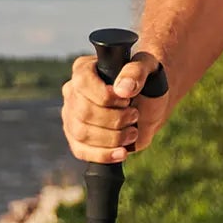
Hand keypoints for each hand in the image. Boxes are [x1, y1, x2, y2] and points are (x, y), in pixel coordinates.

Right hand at [60, 50, 170, 164]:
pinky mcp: (77, 138)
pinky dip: (103, 155)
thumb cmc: (146, 81)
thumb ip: (136, 71)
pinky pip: (81, 151)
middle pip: (84, 112)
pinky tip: (122, 152)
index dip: (107, 96)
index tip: (127, 100)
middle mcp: (72, 92)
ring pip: (82, 134)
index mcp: (83, 69)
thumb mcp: (148, 67)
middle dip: (115, 119)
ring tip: (132, 132)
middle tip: (134, 115)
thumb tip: (123, 89)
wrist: (149, 103)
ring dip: (112, 138)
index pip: (83, 83)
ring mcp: (72, 116)